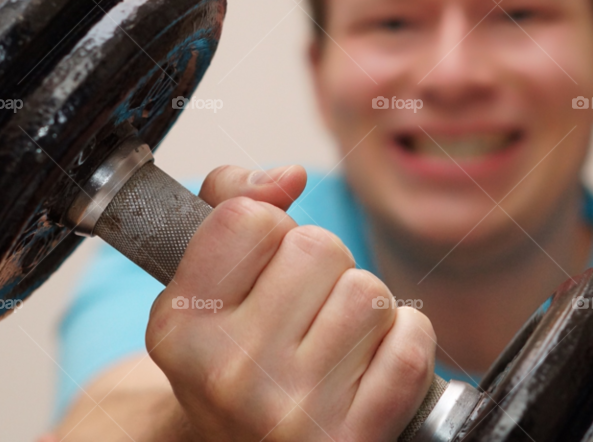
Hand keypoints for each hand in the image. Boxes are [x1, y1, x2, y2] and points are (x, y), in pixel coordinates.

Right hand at [147, 164, 435, 441]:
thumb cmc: (236, 357)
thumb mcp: (206, 283)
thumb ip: (230, 203)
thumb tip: (290, 176)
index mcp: (182, 326)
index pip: (249, 218)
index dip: (270, 229)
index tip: (263, 265)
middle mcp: (231, 372)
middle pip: (319, 247)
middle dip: (323, 268)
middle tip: (303, 309)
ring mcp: (294, 410)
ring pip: (369, 292)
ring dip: (363, 306)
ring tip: (334, 340)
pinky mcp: (354, 439)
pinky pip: (410, 343)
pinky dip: (405, 340)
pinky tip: (373, 362)